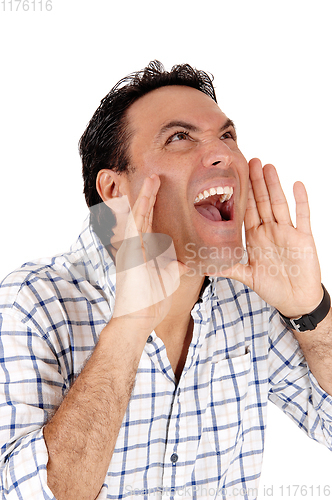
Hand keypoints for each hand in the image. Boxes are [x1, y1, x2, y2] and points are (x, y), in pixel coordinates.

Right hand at [109, 174, 188, 333]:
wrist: (140, 317)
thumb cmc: (152, 299)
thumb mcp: (169, 275)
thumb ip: (175, 263)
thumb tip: (188, 259)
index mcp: (144, 249)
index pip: (149, 222)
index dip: (155, 205)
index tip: (162, 189)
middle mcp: (135, 245)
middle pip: (143, 214)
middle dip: (150, 195)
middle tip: (157, 176)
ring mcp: (131, 247)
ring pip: (138, 215)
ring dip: (145, 196)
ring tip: (153, 179)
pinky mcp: (130, 252)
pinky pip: (135, 226)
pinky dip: (140, 209)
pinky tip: (144, 196)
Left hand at [221, 158, 322, 317]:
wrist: (295, 300)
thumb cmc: (272, 287)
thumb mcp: (247, 276)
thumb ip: (228, 268)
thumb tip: (204, 267)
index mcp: (255, 238)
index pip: (246, 211)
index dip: (240, 195)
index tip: (233, 177)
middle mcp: (269, 231)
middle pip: (261, 202)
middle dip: (255, 182)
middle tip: (250, 161)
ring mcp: (287, 232)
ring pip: (278, 204)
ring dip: (274, 185)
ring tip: (267, 166)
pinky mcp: (303, 238)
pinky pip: (302, 216)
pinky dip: (301, 201)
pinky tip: (297, 185)